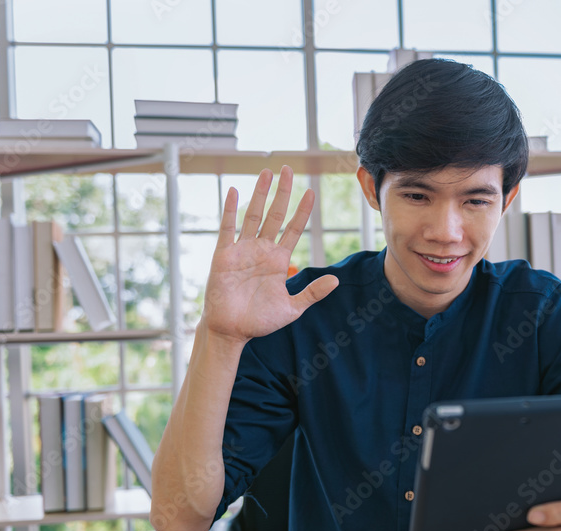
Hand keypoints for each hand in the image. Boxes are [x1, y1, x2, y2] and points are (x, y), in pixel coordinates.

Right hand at [202, 167, 337, 343]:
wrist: (231, 331)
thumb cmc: (259, 321)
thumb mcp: (292, 308)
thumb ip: (312, 293)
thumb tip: (336, 280)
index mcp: (278, 261)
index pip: (293, 229)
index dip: (302, 211)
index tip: (311, 192)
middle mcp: (261, 251)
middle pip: (274, 214)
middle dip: (282, 192)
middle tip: (288, 169)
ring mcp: (242, 250)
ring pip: (253, 215)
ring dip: (260, 193)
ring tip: (266, 172)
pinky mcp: (224, 255)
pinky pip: (227, 228)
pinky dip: (231, 209)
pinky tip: (235, 191)